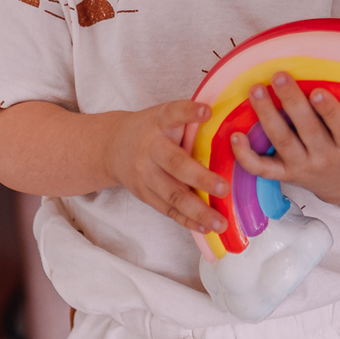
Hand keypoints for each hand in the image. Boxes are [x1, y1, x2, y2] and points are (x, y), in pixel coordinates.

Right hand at [103, 99, 230, 235]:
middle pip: (175, 164)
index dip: (189, 112)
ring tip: (220, 222)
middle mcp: (150, 148)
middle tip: (224, 188)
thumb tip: (226, 124)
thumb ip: (187, 120)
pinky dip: (187, 220)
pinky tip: (205, 227)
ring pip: (172, 194)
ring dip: (198, 210)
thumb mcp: (163, 116)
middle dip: (200, 178)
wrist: (113, 146)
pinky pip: (168, 209)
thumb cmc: (151, 129)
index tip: (207, 111)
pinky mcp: (145, 194)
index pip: (173, 114)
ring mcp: (145, 174)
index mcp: (158, 122)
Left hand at [231, 72, 339, 209]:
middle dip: (292, 102)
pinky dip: (246, 155)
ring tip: (255, 90)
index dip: (330, 111)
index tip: (318, 91)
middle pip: (307, 130)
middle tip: (279, 76)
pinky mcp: (286, 176)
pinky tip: (234, 134)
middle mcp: (326, 158)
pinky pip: (263, 169)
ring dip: (267, 116)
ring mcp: (304, 168)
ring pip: (283, 143)